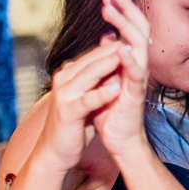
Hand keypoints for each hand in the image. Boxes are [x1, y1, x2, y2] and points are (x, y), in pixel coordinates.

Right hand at [34, 42, 124, 172]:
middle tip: (132, 39)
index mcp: (69, 74)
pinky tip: (116, 89)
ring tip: (125, 56)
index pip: (93, 55)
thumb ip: (96, 78)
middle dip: (112, 50)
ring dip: (107, 65)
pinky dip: (102, 94)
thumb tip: (109, 59)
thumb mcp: (86, 96)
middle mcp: (64, 80)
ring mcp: (64, 95)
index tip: (133, 39)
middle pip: (91, 60)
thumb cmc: (73, 123)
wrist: (55, 150)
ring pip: (88, 75)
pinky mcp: (68, 112)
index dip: (113, 47)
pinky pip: (87, 100)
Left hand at [94, 0, 151, 156]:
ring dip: (124, 25)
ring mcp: (139, 78)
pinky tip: (120, 45)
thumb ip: (108, 58)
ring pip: (138, 44)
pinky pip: (136, 73)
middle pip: (138, 28)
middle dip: (125, 6)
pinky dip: (129, 58)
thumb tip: (106, 37)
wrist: (120, 140)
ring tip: (110, 7)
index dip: (121, 7)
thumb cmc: (113, 111)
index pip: (129, 26)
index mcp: (131, 60)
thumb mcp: (107, 78)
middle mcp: (138, 65)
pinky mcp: (135, 93)